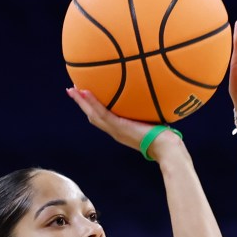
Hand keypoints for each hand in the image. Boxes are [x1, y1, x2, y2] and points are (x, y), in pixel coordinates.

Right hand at [66, 87, 183, 157]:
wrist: (165, 147)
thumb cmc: (164, 137)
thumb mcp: (154, 122)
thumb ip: (150, 112)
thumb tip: (157, 96)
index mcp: (120, 130)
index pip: (102, 118)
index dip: (92, 108)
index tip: (86, 97)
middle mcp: (115, 131)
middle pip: (92, 116)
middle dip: (81, 103)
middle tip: (71, 90)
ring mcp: (115, 129)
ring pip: (92, 114)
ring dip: (81, 101)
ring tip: (72, 89)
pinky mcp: (118, 126)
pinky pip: (102, 113)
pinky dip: (92, 102)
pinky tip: (85, 92)